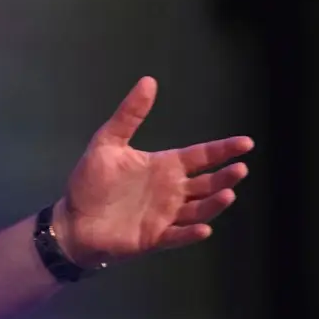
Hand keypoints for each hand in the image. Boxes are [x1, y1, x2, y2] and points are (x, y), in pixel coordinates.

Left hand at [52, 77, 252, 266]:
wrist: (73, 218)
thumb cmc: (91, 181)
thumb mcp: (107, 142)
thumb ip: (129, 115)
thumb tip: (148, 80)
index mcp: (164, 166)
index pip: (200, 156)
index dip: (223, 150)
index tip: (246, 143)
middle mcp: (171, 191)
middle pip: (207, 183)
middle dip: (225, 176)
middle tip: (240, 168)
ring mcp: (165, 216)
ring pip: (199, 209)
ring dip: (214, 203)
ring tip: (228, 193)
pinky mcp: (154, 237)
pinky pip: (177, 235)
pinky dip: (191, 232)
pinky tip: (203, 227)